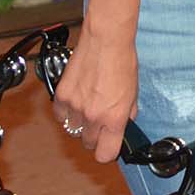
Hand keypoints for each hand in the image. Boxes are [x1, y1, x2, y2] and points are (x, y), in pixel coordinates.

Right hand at [51, 28, 138, 164]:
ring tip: (88, 107)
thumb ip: (127, 113)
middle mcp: (93, 116)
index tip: (109, 147)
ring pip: (73, 131)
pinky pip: (60, 116)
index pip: (105, 154)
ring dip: (80, 124)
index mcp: (114, 117)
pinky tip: (76, 101)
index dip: (107, 152)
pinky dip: (66, 112)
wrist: (106, 40)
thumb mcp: (134, 92)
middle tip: (100, 121)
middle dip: (95, 136)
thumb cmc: (122, 61)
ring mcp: (75, 107)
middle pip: (88, 144)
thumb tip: (123, 125)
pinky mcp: (61, 96)